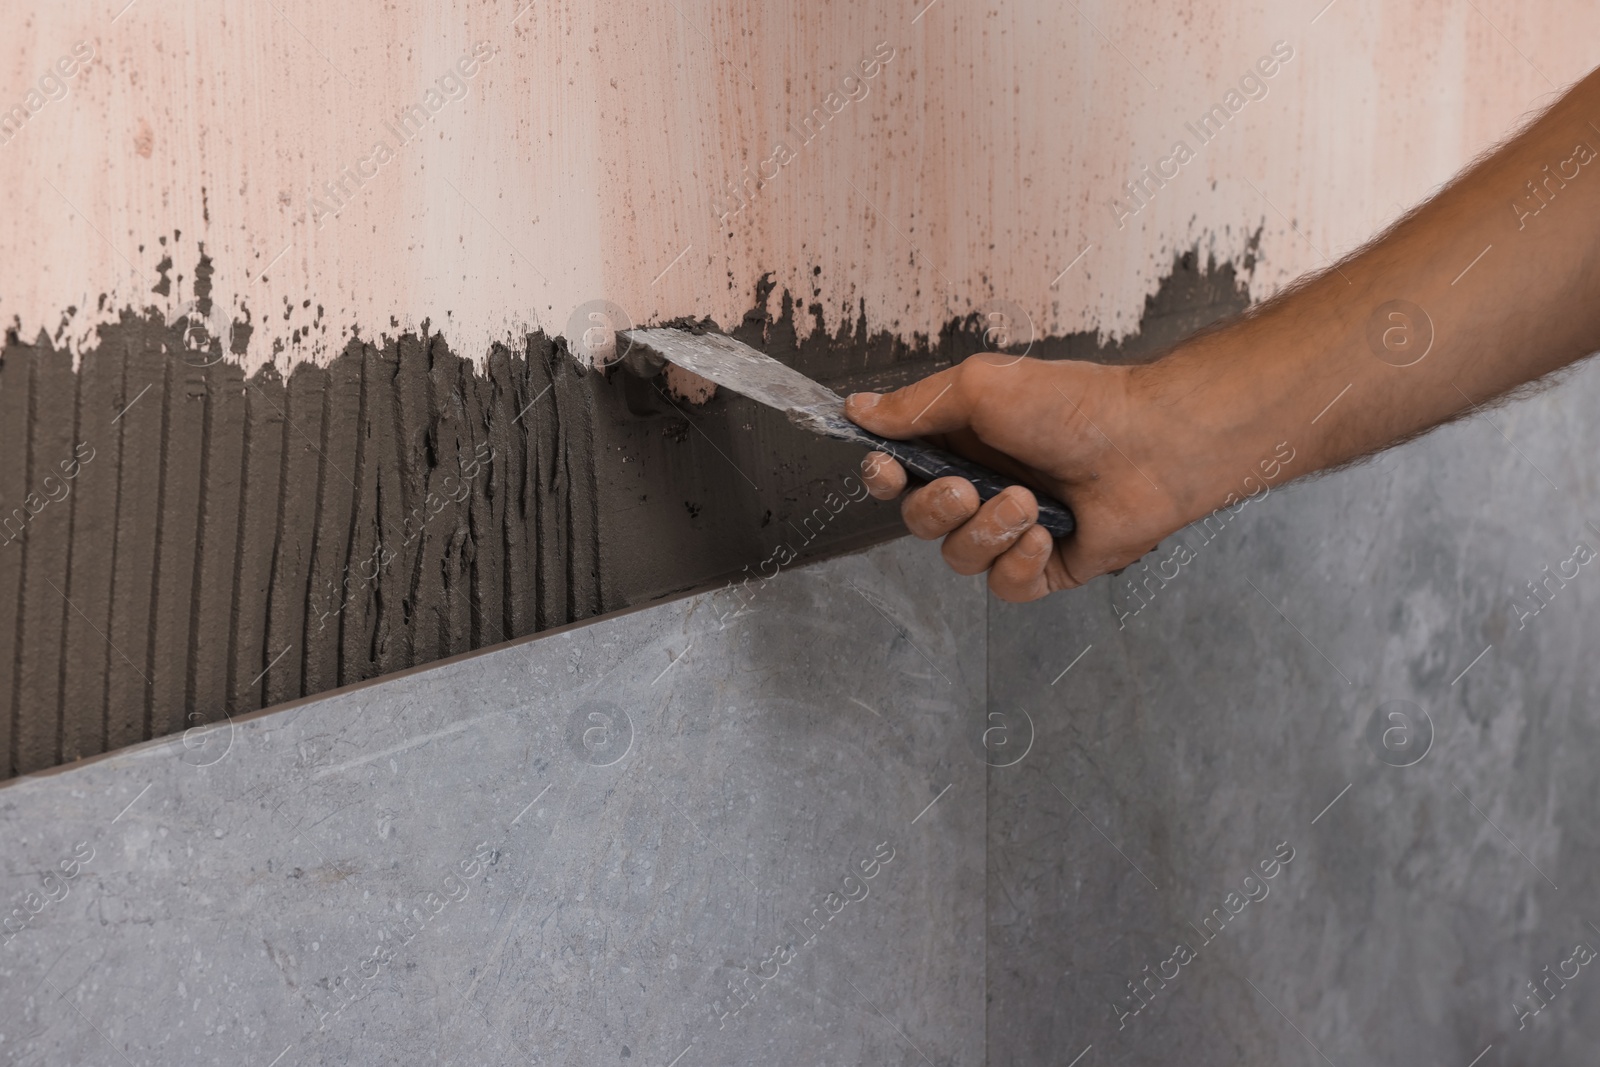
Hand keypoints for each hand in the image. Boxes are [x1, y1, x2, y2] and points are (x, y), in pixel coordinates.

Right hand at [845, 354, 1191, 601]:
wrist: (1149, 444)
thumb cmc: (1073, 405)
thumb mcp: (980, 387)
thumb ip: (914, 406)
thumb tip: (857, 409)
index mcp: (961, 443)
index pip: (897, 473)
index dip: (883, 478)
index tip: (888, 471)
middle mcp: (981, 487)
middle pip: (919, 521)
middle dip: (937, 509)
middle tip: (970, 488)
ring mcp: (1012, 530)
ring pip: (958, 558)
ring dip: (987, 533)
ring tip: (1029, 503)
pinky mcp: (1044, 567)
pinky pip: (1004, 587)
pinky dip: (1018, 565)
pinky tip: (1045, 536)